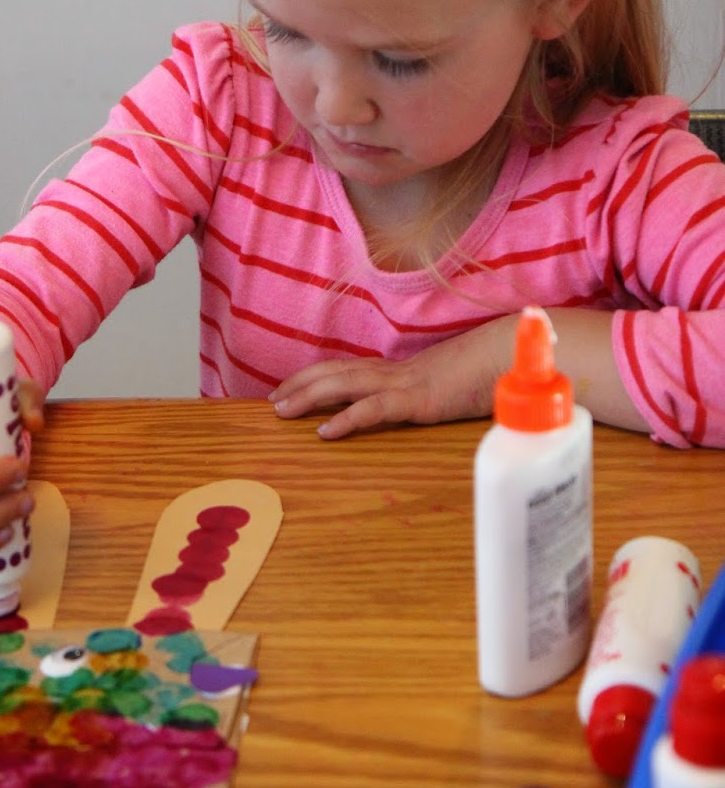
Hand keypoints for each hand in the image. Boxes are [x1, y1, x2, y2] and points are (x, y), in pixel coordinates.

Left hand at [270, 321, 512, 438]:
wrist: (516, 356)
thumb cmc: (491, 371)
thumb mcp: (452, 385)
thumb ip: (433, 393)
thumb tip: (424, 402)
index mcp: (402, 369)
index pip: (348, 368)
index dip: (316, 376)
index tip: (290, 387)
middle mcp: (396, 371)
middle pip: (336, 372)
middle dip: (300, 384)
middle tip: (272, 400)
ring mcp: (405, 384)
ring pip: (344, 385)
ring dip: (309, 397)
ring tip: (281, 410)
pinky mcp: (418, 400)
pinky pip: (374, 409)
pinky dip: (346, 419)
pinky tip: (323, 432)